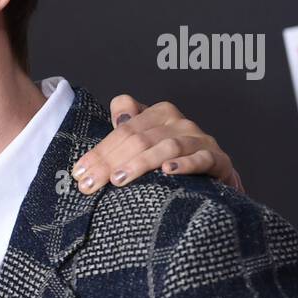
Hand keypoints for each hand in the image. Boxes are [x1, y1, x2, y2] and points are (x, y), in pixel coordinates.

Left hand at [71, 94, 243, 194]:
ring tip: (119, 180)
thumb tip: (115, 113)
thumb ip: (128, 125)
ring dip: (141, 163)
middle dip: (110, 162)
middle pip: (140, 139)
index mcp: (160, 113)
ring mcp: (200, 140)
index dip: (100, 151)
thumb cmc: (173, 158)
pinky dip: (185, 165)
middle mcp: (180, 123)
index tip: (79, 172)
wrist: (214, 176)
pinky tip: (168, 172)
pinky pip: (201, 159)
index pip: (124, 129)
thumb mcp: (147, 139)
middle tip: (90, 184)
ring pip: (167, 147)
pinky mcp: (217, 159)